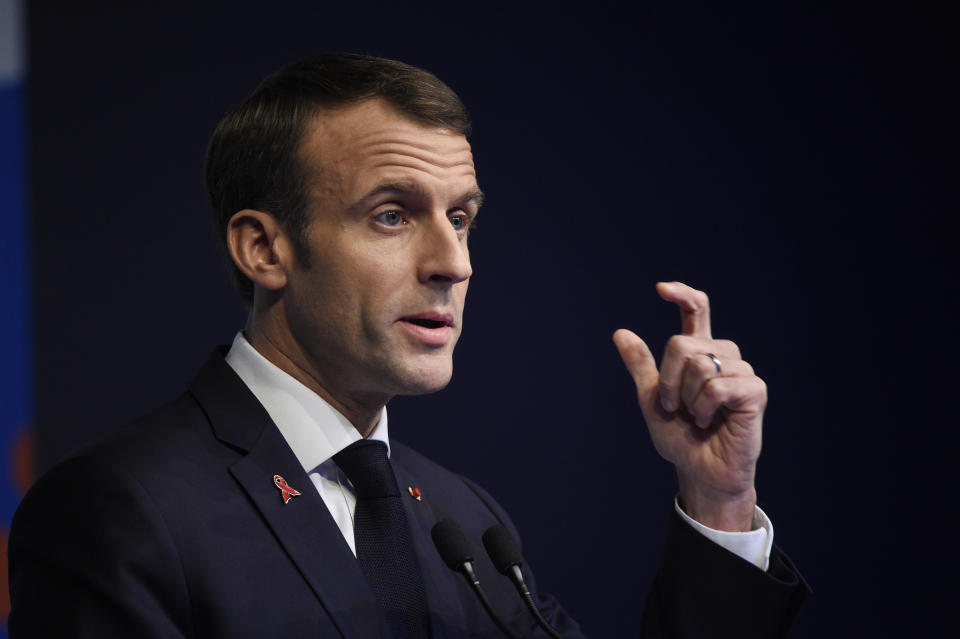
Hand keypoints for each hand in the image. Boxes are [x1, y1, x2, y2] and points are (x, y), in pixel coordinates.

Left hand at [613, 282, 765, 531]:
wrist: (698, 472)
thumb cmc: (680, 437)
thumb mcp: (651, 399)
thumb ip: (641, 366)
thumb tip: (620, 332)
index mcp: (699, 354)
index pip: (697, 310)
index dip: (683, 295)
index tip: (660, 289)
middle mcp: (723, 357)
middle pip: (682, 343)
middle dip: (667, 380)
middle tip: (674, 408)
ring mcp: (742, 372)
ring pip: (699, 364)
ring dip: (686, 398)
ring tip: (696, 417)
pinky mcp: (755, 392)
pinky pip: (717, 386)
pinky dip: (703, 407)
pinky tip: (709, 422)